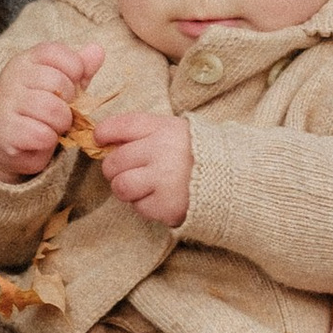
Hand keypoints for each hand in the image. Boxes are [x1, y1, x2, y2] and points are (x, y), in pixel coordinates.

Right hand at [0, 40, 101, 181]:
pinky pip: (42, 134)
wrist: (10, 142)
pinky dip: (49, 140)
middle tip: (60, 112)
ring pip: (52, 109)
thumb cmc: (41, 109)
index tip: (68, 88)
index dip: (74, 71)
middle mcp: (13, 76)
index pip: (57, 52)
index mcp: (27, 59)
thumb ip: (80, 67)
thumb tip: (97, 49)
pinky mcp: (5, 130)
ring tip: (52, 125)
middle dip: (69, 103)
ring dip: (61, 123)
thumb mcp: (63, 84)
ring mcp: (6, 102)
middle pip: (58, 82)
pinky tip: (39, 138)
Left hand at [92, 108, 192, 229]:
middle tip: (131, 171)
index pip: (122, 125)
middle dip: (115, 169)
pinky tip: (161, 197)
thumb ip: (144, 133)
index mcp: (165, 129)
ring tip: (143, 187)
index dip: (104, 133)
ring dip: (126, 189)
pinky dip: (145, 205)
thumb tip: (105, 140)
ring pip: (120, 186)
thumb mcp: (175, 132)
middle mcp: (162, 151)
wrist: (232, 181)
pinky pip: (138, 207)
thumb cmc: (196, 155)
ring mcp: (164, 179)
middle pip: (114, 161)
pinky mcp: (166, 205)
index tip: (100, 139)